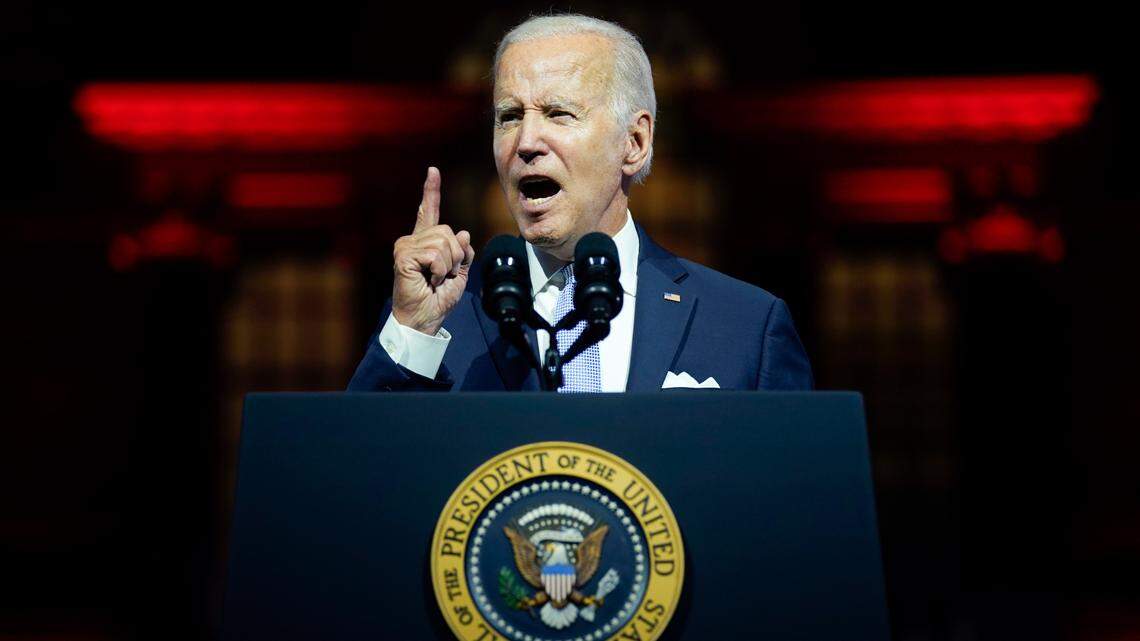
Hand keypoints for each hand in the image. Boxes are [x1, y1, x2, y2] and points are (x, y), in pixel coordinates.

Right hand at [391, 167, 475, 335]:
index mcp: (425, 242)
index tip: (432, 171)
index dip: (431, 191)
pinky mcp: (404, 256)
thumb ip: (463, 252)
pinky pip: (435, 254)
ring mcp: (406, 247)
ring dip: (448, 265)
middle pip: (447, 231)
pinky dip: (441, 270)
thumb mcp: (460, 273)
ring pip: (443, 242)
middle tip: (444, 275)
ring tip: (436, 279)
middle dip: (456, 256)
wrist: (425, 319)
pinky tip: (430, 280)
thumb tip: (463, 234)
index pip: (429, 211)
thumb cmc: (438, 298)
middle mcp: (412, 240)